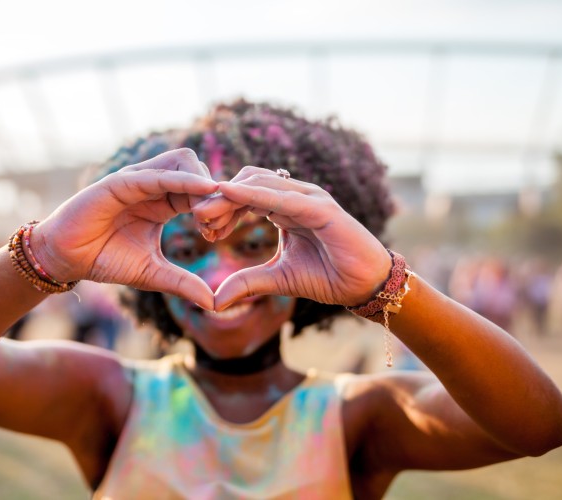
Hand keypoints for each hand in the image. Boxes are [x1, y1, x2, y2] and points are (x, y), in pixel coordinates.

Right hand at [30, 149, 217, 309]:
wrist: (66, 260)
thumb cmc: (106, 261)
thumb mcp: (152, 274)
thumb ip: (183, 283)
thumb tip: (213, 302)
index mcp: (163, 202)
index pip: (200, 191)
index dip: (216, 207)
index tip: (221, 233)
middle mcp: (153, 185)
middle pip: (198, 169)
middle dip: (214, 193)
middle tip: (216, 225)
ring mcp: (137, 179)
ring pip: (182, 162)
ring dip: (202, 183)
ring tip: (208, 213)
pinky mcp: (120, 181)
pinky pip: (157, 175)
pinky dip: (182, 180)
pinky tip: (202, 190)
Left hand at [195, 166, 392, 309]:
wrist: (364, 286)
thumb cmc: (328, 276)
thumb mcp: (278, 279)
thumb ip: (247, 282)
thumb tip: (214, 300)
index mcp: (283, 208)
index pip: (244, 196)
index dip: (221, 207)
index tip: (200, 227)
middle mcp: (294, 196)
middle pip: (246, 184)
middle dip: (218, 199)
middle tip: (197, 219)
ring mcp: (308, 197)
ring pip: (258, 183)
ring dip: (229, 196)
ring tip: (204, 211)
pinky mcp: (320, 207)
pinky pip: (280, 196)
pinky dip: (253, 194)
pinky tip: (229, 194)